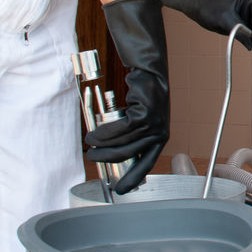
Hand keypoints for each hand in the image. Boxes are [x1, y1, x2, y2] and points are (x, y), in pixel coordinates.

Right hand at [84, 0, 168, 193]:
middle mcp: (161, 127)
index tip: (122, 190)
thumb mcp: (137, 112)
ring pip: (129, 142)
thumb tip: (112, 150)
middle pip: (137, 155)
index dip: (135, 176)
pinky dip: (108, 133)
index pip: (149, 159)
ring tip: (89, 145)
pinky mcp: (148, 108)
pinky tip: (95, 134)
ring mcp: (156, 118)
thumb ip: (130, 131)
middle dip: (114, 162)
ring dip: (105, 146)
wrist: (146, 61)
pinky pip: (126, 127)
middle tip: (93, 161)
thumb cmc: (139, 87)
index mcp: (159, 132)